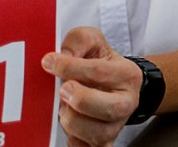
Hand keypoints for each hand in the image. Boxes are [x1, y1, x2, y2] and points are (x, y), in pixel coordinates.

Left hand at [41, 27, 143, 145]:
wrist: (117, 86)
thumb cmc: (102, 64)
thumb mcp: (95, 43)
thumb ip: (79, 40)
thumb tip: (63, 54)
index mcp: (128, 75)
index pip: (99, 72)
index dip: (69, 67)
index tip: (48, 62)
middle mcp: (127, 102)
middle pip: (109, 107)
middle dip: (79, 99)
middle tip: (63, 89)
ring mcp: (116, 125)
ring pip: (96, 133)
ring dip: (72, 120)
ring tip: (65, 108)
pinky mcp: (104, 143)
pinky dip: (75, 141)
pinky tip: (69, 128)